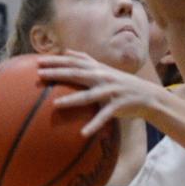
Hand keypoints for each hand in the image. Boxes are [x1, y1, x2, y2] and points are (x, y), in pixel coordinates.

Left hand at [37, 50, 155, 134]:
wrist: (147, 95)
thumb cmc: (120, 82)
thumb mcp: (104, 69)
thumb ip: (85, 60)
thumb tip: (66, 51)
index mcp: (97, 69)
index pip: (73, 62)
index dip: (56, 61)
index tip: (37, 61)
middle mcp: (102, 77)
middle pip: (76, 74)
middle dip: (58, 73)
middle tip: (40, 75)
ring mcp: (110, 91)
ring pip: (88, 96)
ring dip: (72, 100)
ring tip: (55, 104)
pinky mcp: (117, 106)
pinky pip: (103, 117)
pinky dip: (94, 125)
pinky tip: (83, 134)